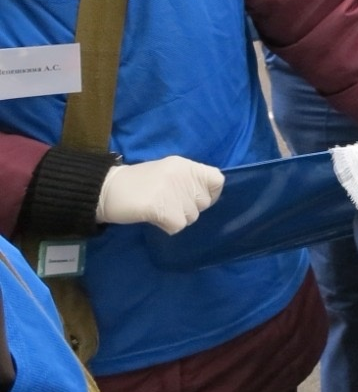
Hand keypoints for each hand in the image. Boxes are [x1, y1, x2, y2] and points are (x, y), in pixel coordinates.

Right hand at [96, 156, 223, 233]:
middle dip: (189, 208)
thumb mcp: (167, 173)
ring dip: (177, 218)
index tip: (196, 198)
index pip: (217, 179)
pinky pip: (178, 226)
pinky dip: (167, 226)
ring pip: (192, 216)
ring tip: (158, 209)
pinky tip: (154, 218)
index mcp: (185, 165)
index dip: (211, 193)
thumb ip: (187, 181)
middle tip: (168, 204)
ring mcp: (174, 191)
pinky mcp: (163, 208)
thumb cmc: (137, 183)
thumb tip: (206, 197)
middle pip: (204, 203)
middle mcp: (183, 175)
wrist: (106, 189)